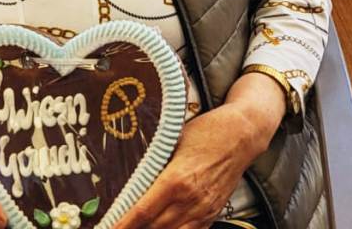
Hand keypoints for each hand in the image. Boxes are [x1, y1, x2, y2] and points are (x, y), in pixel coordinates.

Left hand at [111, 104, 264, 228]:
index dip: (123, 224)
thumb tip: (133, 179)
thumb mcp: (173, 141)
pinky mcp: (213, 213)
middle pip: (154, 228)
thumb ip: (155, 164)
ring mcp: (203, 210)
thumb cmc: (208, 132)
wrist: (242, 135)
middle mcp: (190, 199)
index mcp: (176, 179)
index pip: (142, 211)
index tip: (109, 228)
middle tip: (119, 228)